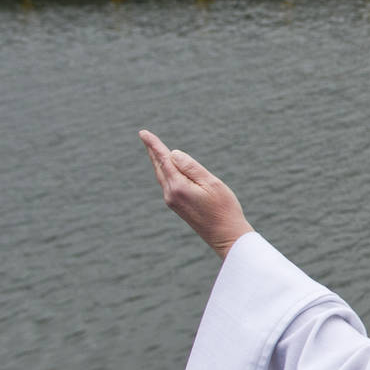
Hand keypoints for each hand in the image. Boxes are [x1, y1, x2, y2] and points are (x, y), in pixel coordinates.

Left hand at [139, 130, 253, 258]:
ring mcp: (172, 201)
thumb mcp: (211, 183)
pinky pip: (167, 183)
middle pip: (159, 167)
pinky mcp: (177, 206)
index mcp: (178, 186)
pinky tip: (167, 169)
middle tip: (145, 137)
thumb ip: (191, 167)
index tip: (144, 133)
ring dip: (158, 162)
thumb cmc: (224, 208)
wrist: (226, 236)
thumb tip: (173, 154)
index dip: (154, 145)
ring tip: (154, 150)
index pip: (163, 159)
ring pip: (162, 176)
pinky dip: (165, 172)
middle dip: (153, 152)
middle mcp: (171, 194)